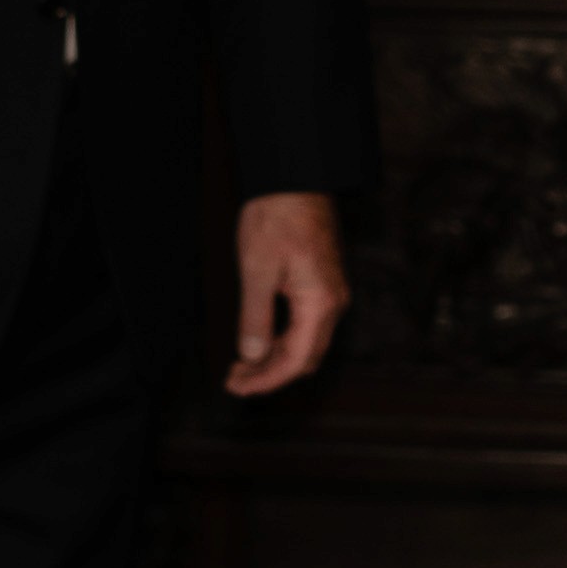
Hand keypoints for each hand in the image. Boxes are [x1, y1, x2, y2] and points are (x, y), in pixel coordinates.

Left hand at [226, 191, 347, 398]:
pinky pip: (305, 326)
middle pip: (304, 358)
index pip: (295, 360)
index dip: (267, 380)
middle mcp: (332, 303)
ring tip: (240, 365)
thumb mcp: (257, 270)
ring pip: (305, 344)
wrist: (296, 179)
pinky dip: (281, 340)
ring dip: (274, 359)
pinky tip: (258, 341)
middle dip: (269, 374)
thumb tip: (251, 355)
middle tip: (234, 380)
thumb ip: (255, 317)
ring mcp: (330, 294)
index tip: (239, 388)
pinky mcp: (322, 285)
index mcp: (320, 302)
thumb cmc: (277, 217)